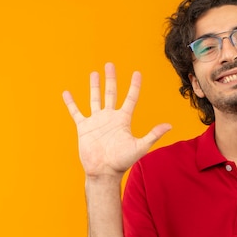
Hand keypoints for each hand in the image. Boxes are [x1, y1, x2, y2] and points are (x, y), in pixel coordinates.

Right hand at [63, 63, 171, 177]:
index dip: (134, 86)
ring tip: (94, 73)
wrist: (103, 172)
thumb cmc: (122, 162)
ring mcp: (96, 121)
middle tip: (110, 65)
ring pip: (95, 98)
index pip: (131, 98)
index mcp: (123, 120)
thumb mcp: (140, 147)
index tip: (137, 73)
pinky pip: (76, 112)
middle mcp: (110, 117)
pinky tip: (67, 93)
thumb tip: (169, 126)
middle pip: (111, 93)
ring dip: (94, 86)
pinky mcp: (84, 127)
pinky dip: (71, 103)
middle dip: (111, 79)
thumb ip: (153, 135)